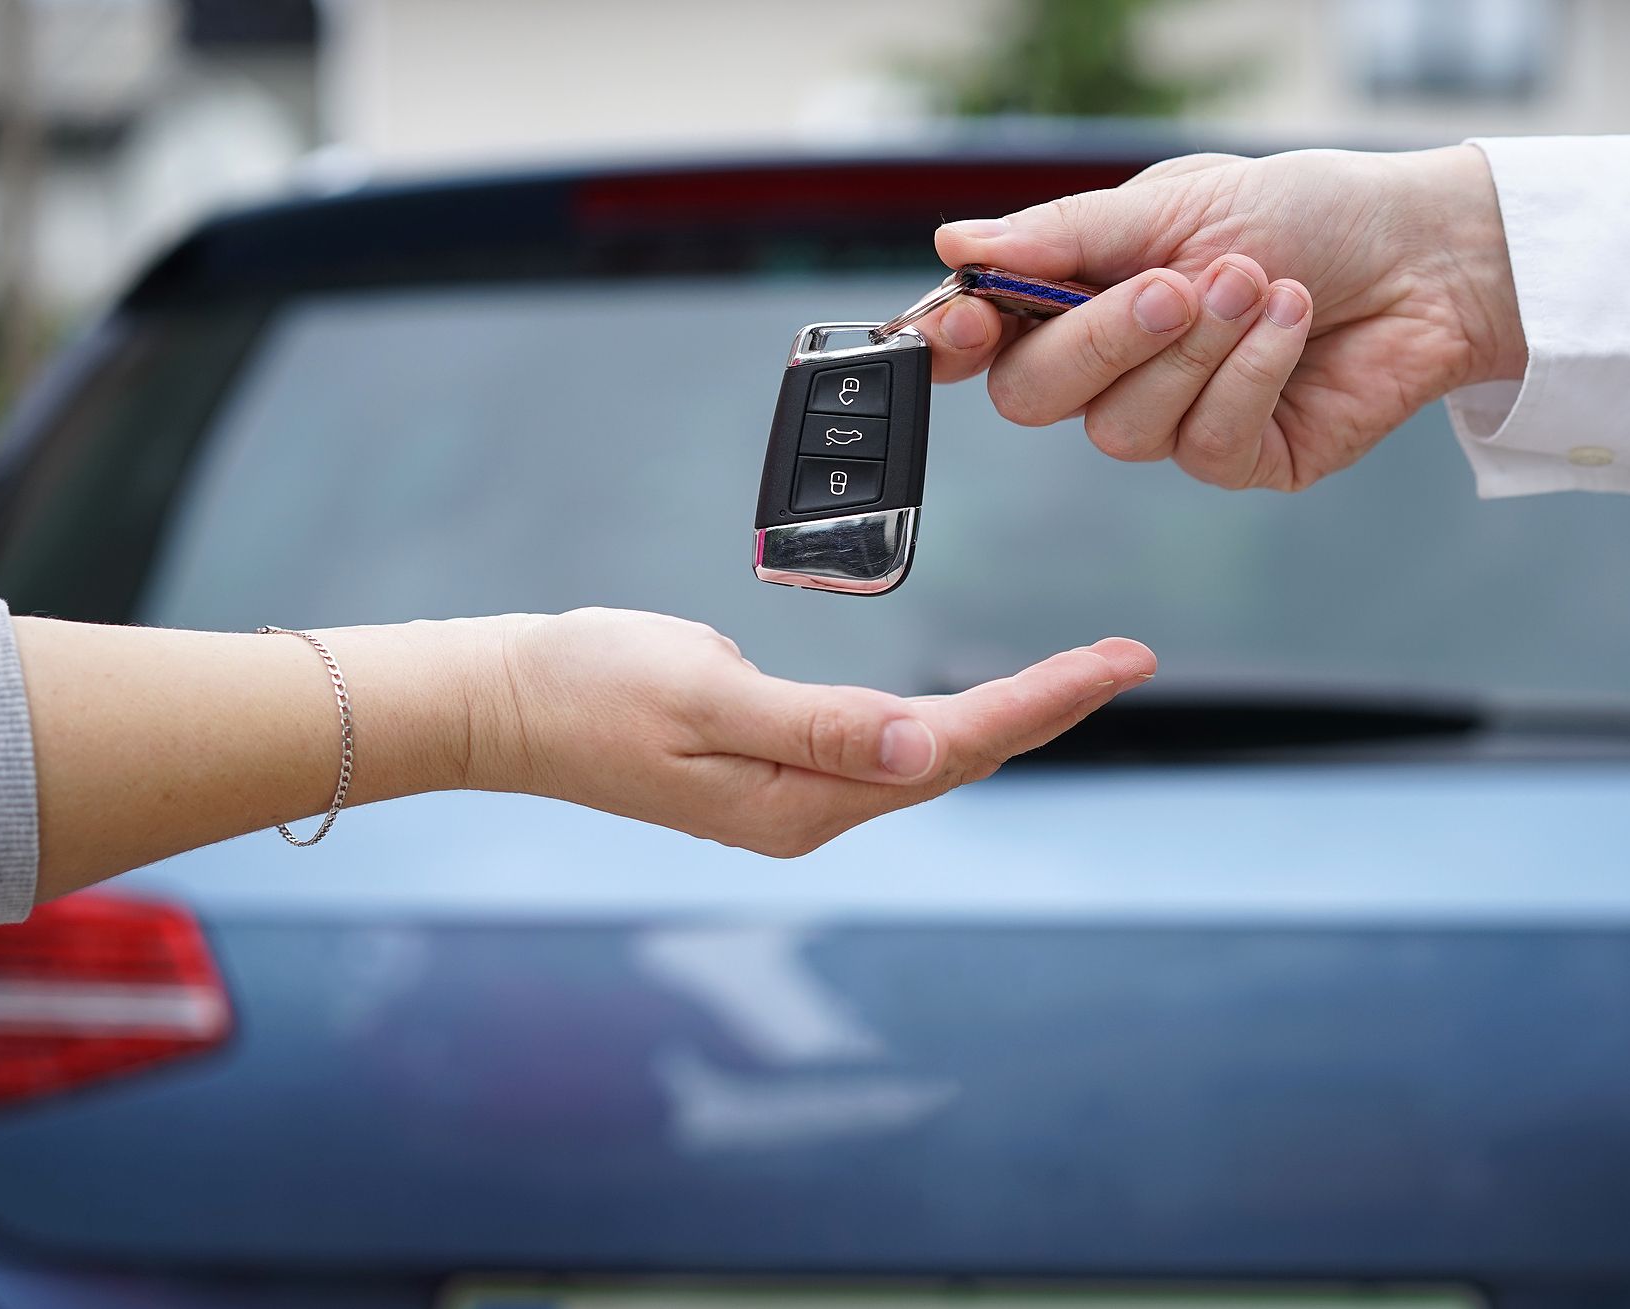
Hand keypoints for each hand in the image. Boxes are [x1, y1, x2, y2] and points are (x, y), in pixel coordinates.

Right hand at [471, 608, 1154, 856]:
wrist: (503, 702)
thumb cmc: (589, 687)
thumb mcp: (703, 696)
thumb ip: (816, 726)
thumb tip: (921, 751)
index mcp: (800, 800)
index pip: (952, 748)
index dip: (1042, 703)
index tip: (1118, 663)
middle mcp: (809, 810)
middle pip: (957, 758)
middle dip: (1047, 709)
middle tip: (1126, 660)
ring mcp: (793, 795)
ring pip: (928, 758)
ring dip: (1006, 719)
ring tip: (1080, 677)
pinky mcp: (776, 768)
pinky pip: (885, 749)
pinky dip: (945, 721)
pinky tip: (979, 705)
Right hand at [923, 146, 1525, 489]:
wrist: (1424, 254)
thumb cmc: (1307, 214)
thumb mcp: (1176, 204)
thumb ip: (1065, 237)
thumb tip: (956, 245)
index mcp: (1082, 295)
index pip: (985, 342)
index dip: (958, 341)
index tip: (969, 322)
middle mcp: (1115, 367)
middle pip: (1034, 399)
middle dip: (1102, 341)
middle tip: (1176, 284)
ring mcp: (1174, 423)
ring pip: (1122, 431)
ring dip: (1197, 350)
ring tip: (1263, 284)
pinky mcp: (1241, 460)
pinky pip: (1205, 445)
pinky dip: (1251, 376)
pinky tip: (1293, 325)